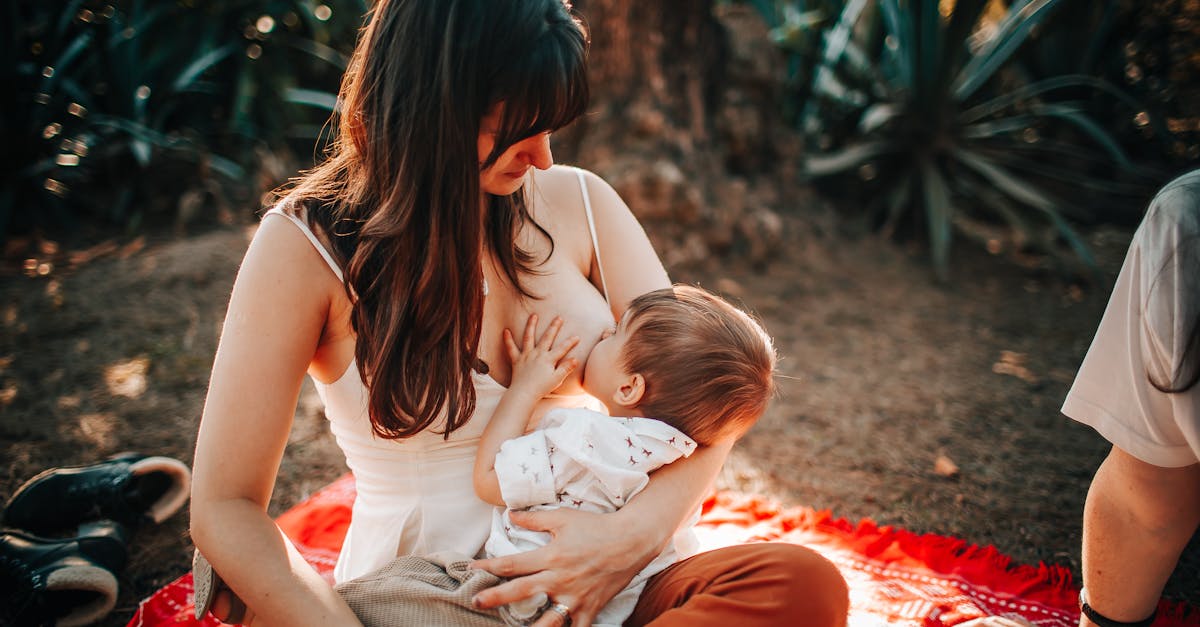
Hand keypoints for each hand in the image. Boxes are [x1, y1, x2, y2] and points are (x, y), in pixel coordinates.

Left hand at [470, 508, 659, 626]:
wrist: (631, 540)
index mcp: (551, 556)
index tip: (472, 569)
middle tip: (476, 602)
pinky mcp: (590, 608)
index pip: (513, 563)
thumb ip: (534, 518)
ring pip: (547, 621)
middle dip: (496, 598)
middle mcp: (560, 579)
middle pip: (521, 592)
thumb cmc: (596, 526)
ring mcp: (576, 597)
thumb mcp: (563, 517)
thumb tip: (510, 515)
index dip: (489, 566)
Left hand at [506, 315, 579, 398]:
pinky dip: (508, 340)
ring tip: (533, 315)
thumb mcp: (557, 379)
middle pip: (547, 337)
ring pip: (528, 337)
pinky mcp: (517, 360)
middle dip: (554, 327)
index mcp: (548, 359)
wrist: (524, 393)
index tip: (577, 336)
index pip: (562, 348)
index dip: (570, 342)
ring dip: (531, 325)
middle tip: (558, 317)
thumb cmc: (541, 388)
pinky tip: (505, 331)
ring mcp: (526, 356)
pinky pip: (511, 348)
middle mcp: (537, 354)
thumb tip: (575, 359)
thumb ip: (566, 368)